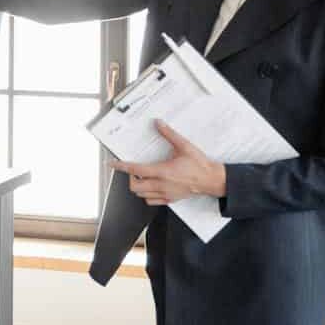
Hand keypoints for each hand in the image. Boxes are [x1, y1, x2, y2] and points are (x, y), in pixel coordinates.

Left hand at [111, 121, 225, 205]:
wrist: (211, 180)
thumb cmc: (199, 165)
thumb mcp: (184, 146)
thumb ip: (169, 134)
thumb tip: (159, 124)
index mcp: (163, 172)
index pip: (136, 170)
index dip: (122, 167)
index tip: (113, 164)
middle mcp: (162, 185)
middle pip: (135, 186)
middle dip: (129, 178)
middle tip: (133, 170)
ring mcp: (165, 194)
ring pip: (141, 195)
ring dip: (138, 186)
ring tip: (142, 176)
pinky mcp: (170, 199)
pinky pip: (151, 200)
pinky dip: (146, 194)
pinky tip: (151, 185)